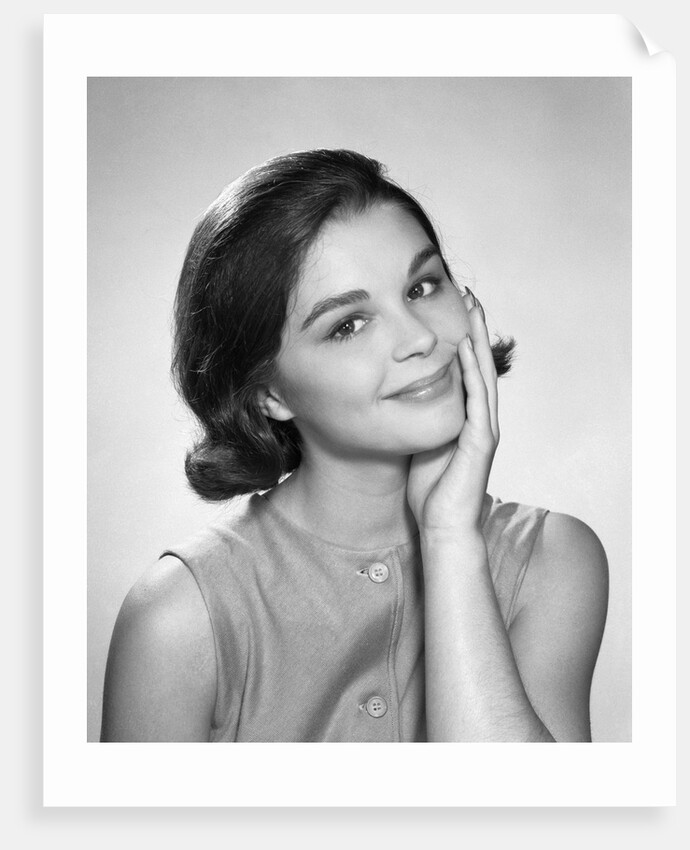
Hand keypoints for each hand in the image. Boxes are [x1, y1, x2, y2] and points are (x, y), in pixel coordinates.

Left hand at [407, 290, 499, 535]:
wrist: (442, 526)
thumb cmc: (430, 490)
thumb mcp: (421, 443)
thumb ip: (421, 419)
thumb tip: (402, 396)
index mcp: (467, 420)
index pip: (468, 371)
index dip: (464, 340)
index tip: (456, 309)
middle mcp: (481, 420)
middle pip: (481, 365)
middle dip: (476, 330)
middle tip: (470, 295)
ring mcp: (484, 430)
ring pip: (484, 376)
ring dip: (479, 342)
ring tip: (474, 310)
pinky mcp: (480, 443)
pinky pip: (478, 401)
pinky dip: (473, 373)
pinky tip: (467, 349)